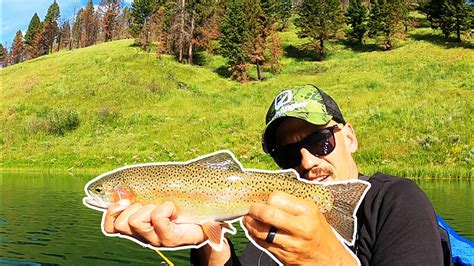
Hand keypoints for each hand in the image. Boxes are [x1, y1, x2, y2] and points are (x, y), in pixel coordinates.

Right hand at [102, 200, 205, 247]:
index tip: (124, 199)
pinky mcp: (170, 239)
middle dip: (134, 208)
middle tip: (152, 205)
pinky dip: (165, 208)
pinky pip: (157, 218)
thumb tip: (119, 186)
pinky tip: (175, 210)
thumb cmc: (181, 207)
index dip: (111, 212)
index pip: (110, 227)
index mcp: (137, 227)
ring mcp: (156, 240)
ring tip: (165, 208)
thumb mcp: (157, 197)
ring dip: (149, 208)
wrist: (208, 222)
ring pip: (135, 221)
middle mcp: (144, 237)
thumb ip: (140, 193)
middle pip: (120, 224)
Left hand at [243, 191, 357, 264]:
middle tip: (251, 207)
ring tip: (249, 218)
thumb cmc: (320, 233)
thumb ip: (293, 204)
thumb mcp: (313, 212)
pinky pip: (262, 244)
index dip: (267, 198)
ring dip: (250, 223)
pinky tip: (254, 230)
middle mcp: (300, 227)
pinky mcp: (284, 257)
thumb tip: (269, 196)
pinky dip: (255, 236)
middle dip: (254, 209)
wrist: (329, 260)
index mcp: (308, 211)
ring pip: (261, 231)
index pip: (277, 198)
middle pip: (267, 214)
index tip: (264, 198)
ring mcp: (291, 244)